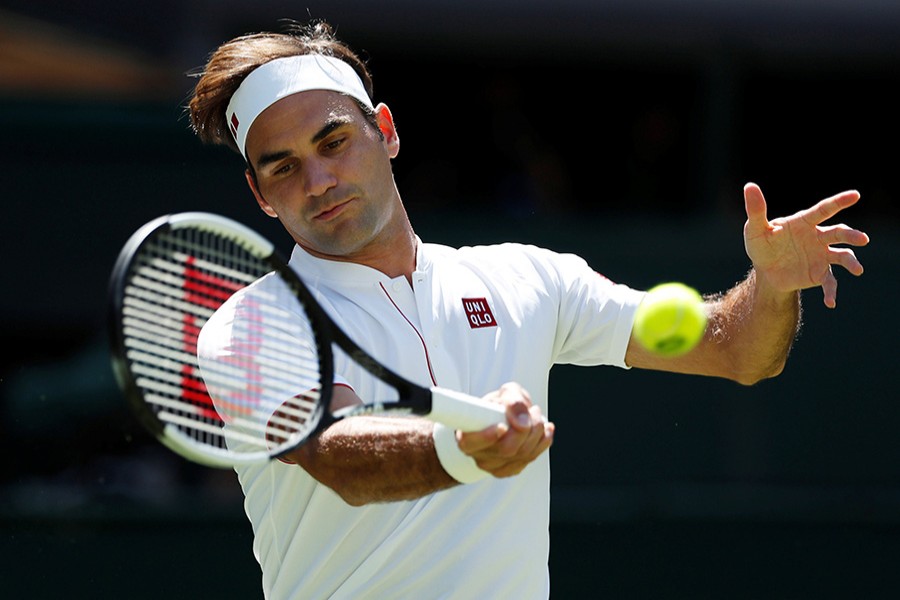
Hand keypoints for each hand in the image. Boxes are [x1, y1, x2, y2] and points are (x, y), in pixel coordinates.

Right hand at [456, 382, 553, 477]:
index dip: (487, 436)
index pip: (471, 442)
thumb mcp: (504, 394)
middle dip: (527, 428)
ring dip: (537, 432)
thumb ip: (512, 399)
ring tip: (537, 415)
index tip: (502, 426)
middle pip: (506, 449)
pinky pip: (530, 458)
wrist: (500, 419)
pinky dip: (542, 442)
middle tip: (533, 410)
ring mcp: (494, 466)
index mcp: (467, 437)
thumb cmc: (497, 407)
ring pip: (522, 454)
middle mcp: (478, 455)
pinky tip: (545, 430)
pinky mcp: (510, 470)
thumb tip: (522, 420)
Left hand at [743, 182, 869, 307]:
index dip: (839, 202)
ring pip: (842, 255)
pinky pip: (830, 282)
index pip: (823, 210)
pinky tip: (830, 302)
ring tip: (857, 270)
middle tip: (862, 239)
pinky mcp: (820, 273)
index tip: (855, 195)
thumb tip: (750, 186)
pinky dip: (831, 291)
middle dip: (851, 235)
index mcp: (804, 222)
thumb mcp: (755, 229)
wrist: (766, 271)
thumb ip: (756, 210)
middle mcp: (818, 237)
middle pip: (839, 233)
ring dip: (851, 261)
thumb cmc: (762, 245)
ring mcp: (822, 255)